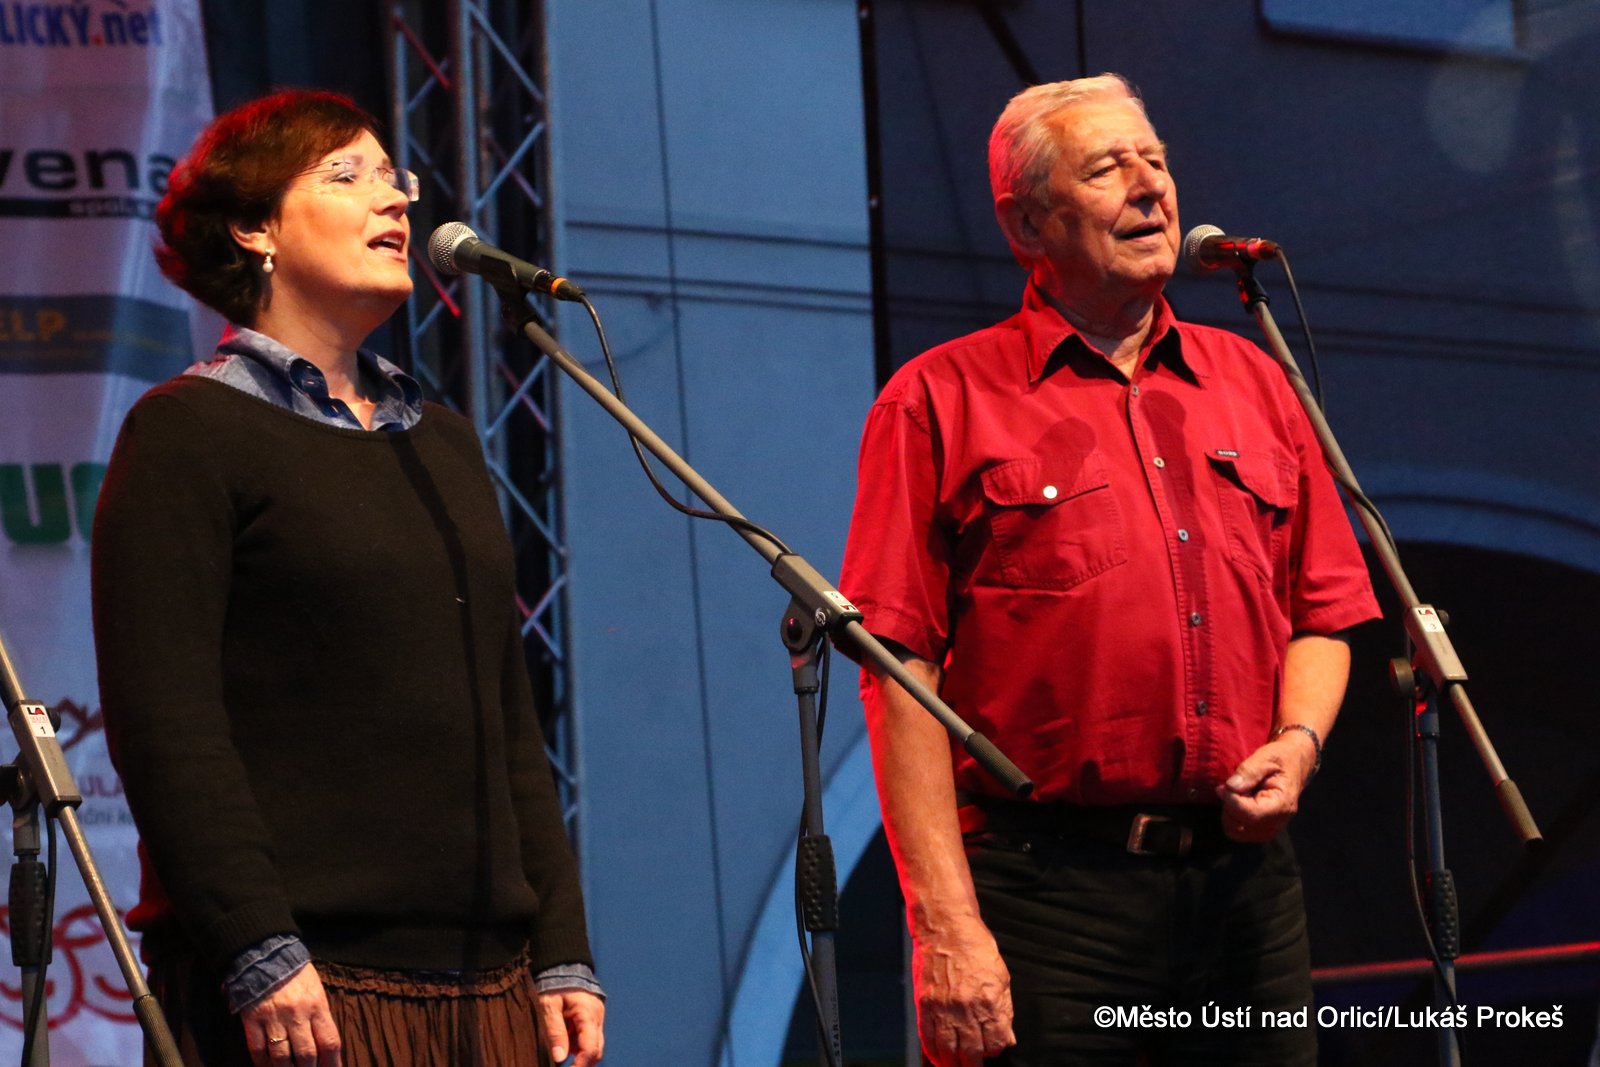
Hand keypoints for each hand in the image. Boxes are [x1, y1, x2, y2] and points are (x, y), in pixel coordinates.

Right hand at [241, 964, 340, 1066]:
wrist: (266, 954)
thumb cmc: (296, 974)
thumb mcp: (317, 991)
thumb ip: (320, 1017)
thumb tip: (325, 1047)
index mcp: (317, 1006)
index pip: (330, 1042)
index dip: (332, 1064)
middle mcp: (297, 1014)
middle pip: (306, 1054)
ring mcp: (273, 1018)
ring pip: (281, 1056)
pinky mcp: (252, 1019)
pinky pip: (257, 1049)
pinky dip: (262, 1063)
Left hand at [537, 988, 604, 1065]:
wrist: (563, 967)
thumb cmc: (554, 985)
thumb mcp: (549, 1006)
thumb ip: (555, 1031)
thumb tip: (559, 1058)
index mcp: (588, 1014)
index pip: (590, 1048)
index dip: (580, 1065)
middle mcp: (597, 1018)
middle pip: (596, 1051)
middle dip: (582, 1062)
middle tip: (565, 1066)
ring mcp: (597, 1019)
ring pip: (593, 1046)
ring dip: (578, 1053)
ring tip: (559, 1044)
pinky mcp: (592, 1020)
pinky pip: (588, 1038)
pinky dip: (576, 1044)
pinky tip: (563, 1037)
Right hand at [911, 916, 1014, 1066]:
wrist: (945, 928)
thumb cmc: (974, 947)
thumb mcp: (1001, 977)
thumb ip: (1005, 1010)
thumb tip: (1007, 1037)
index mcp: (989, 1001)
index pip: (995, 1043)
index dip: (995, 1051)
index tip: (992, 1049)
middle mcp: (966, 1008)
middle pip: (970, 1053)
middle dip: (972, 1065)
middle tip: (972, 1065)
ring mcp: (943, 1008)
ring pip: (947, 1050)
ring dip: (952, 1063)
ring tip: (955, 1066)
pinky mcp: (924, 1004)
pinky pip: (928, 1037)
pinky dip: (932, 1051)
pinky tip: (937, 1057)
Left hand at [1217, 731, 1317, 841]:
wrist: (1294, 764)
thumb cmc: (1282, 758)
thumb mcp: (1267, 756)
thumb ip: (1249, 771)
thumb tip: (1231, 786)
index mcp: (1282, 805)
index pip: (1250, 814)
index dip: (1231, 801)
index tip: (1223, 786)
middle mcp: (1277, 823)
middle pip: (1239, 824)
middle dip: (1230, 805)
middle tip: (1235, 786)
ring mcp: (1269, 830)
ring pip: (1234, 830)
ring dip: (1230, 811)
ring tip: (1239, 793)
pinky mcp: (1261, 831)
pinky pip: (1236, 831)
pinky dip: (1232, 816)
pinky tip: (1239, 801)